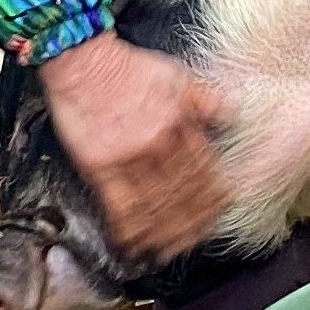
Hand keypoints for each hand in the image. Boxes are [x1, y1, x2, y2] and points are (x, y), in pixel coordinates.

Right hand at [36, 31, 228, 262]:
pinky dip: (129, 229)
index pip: (204, 172)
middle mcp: (159, 146)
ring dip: (165, 233)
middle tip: (195, 240)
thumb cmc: (126, 65)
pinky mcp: (100, 166)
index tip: (218, 213)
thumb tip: (227, 114)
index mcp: (180, 125)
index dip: (213, 198)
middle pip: (183, 195)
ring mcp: (129, 159)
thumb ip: (204, 99)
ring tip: (169, 251)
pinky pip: (119, 206)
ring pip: (156, 206)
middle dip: (192, 222)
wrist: (82, 58)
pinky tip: (134, 244)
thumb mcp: (177, 74)